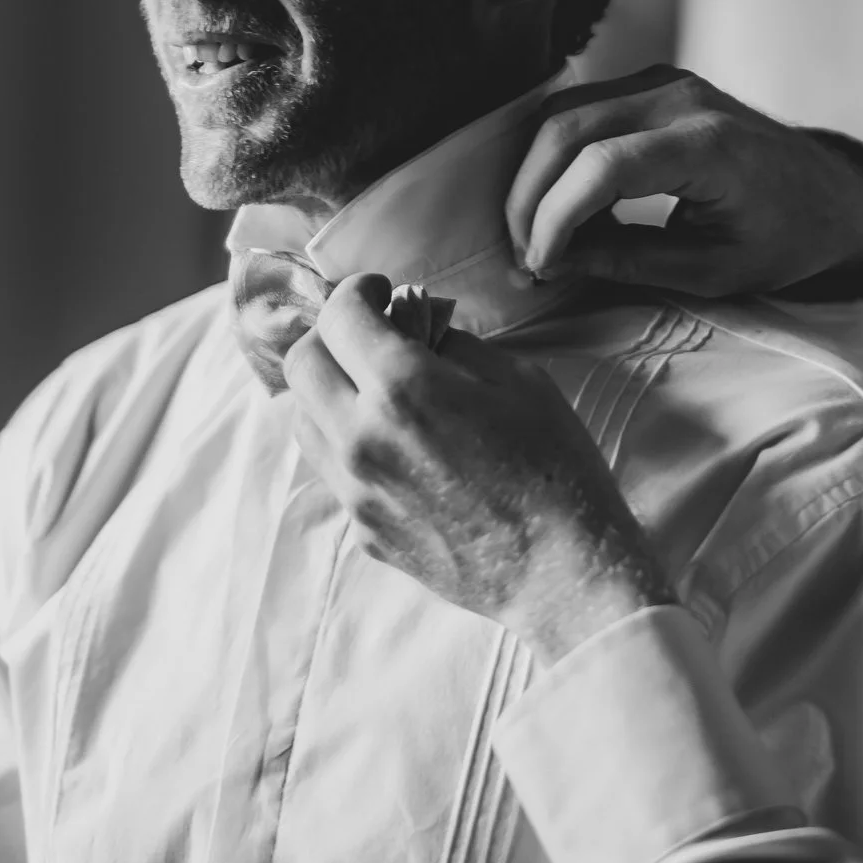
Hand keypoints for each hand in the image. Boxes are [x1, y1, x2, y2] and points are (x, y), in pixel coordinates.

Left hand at [285, 274, 674, 663]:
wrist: (562, 572)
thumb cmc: (556, 469)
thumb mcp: (519, 380)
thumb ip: (454, 345)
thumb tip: (417, 330)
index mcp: (403, 389)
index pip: (340, 316)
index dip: (358, 291)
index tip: (380, 293)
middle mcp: (361, 438)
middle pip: (301, 364)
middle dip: (330, 335)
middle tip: (369, 335)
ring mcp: (356, 490)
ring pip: (302, 420)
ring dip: (328, 391)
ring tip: (374, 390)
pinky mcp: (363, 529)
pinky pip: (332, 469)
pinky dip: (348, 441)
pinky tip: (396, 445)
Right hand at [505, 65, 862, 296]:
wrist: (830, 192)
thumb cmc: (785, 237)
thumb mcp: (715, 271)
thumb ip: (632, 263)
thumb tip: (556, 261)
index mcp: (709, 145)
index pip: (604, 166)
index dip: (556, 217)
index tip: (541, 265)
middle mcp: (682, 98)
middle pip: (568, 129)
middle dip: (530, 198)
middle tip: (528, 257)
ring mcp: (665, 81)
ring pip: (563, 113)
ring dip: (536, 176)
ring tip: (541, 237)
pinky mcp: (653, 82)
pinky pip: (581, 108)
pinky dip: (557, 156)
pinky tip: (563, 205)